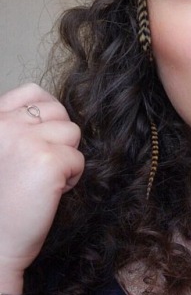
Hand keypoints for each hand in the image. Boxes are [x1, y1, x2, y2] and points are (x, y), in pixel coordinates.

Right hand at [0, 83, 83, 280]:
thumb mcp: (1, 151)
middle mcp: (5, 124)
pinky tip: (47, 192)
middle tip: (36, 167)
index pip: (33, 92)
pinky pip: (78, 159)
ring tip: (41, 180)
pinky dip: (70, 178)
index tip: (36, 144)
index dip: (46, 117)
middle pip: (59, 113)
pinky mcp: (47, 160)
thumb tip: (51, 112)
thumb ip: (17, 127)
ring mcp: (26, 139)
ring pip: (72, 133)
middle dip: (57, 139)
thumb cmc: (0, 202)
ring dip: (65, 158)